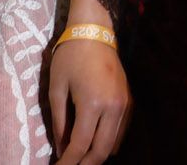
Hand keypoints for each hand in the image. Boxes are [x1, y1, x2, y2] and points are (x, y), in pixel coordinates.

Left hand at [48, 34, 130, 163]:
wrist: (94, 33)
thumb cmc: (70, 57)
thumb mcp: (56, 87)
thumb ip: (59, 120)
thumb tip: (60, 147)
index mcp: (92, 104)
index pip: (81, 144)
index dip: (69, 161)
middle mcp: (113, 109)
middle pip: (101, 151)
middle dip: (85, 164)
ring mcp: (125, 107)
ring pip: (113, 144)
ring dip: (96, 155)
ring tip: (79, 157)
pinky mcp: (130, 103)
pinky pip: (120, 132)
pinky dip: (106, 142)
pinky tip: (93, 141)